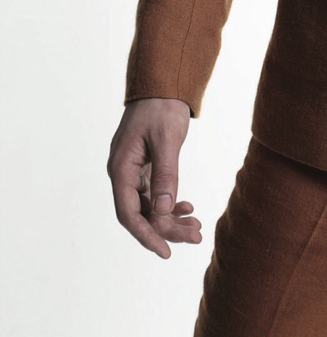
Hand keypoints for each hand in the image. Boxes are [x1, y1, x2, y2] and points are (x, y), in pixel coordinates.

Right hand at [107, 97, 201, 257]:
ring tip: (196, 227)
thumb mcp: (166, 139)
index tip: (165, 252)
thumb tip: (165, 210)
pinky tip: (188, 207)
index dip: (146, 236)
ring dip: (172, 218)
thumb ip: (165, 174)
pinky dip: (171, 202)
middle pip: (142, 213)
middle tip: (195, 237)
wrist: (163, 84)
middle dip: (167, 229)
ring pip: (150, 205)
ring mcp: (133, 171)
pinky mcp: (144, 166)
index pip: (129, 214)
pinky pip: (155, 193)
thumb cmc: (162, 107)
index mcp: (120, 168)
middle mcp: (123, 173)